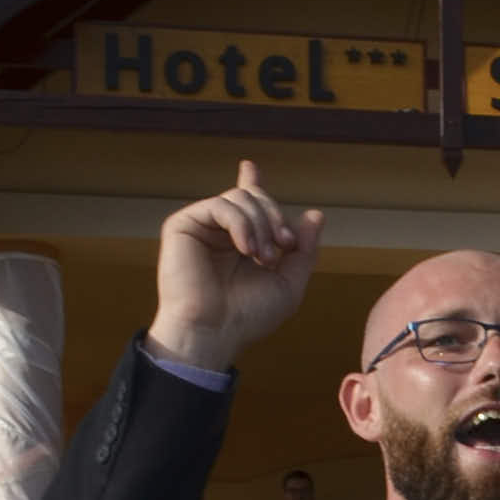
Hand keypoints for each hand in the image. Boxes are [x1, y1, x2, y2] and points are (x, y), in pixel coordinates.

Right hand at [148, 160, 324, 374]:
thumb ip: (304, 250)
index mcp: (240, 242)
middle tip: (283, 247)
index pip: (247, 205)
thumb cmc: (248, 315)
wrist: (214, 332)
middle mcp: (219, 231)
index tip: (249, 167)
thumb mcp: (289, 283)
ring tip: (263, 257)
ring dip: (261, 225)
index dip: (251, 184)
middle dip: (276, 217)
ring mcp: (201, 226)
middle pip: (254, 197)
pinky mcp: (183, 225)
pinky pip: (221, 205)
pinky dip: (242, 224)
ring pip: (240, 198)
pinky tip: (246, 249)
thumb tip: (316, 215)